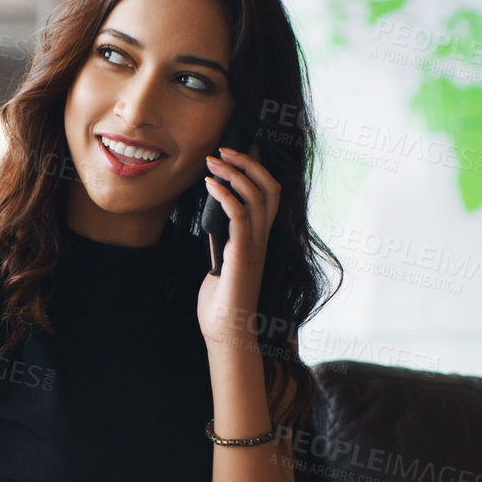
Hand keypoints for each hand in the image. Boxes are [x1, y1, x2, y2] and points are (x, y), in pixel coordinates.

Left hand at [195, 141, 280, 358]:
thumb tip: (213, 227)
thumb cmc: (221, 304)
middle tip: (223, 149)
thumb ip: (222, 244)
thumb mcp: (220, 265)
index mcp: (259, 240)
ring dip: (235, 173)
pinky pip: (241, 217)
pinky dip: (226, 195)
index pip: (268, 195)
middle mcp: (263, 239)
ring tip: (214, 161)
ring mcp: (255, 247)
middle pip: (270, 188)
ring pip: (258, 197)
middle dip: (248, 162)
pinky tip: (211, 185)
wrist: (226, 334)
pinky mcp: (243, 256)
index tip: (241, 148)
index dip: (259, 168)